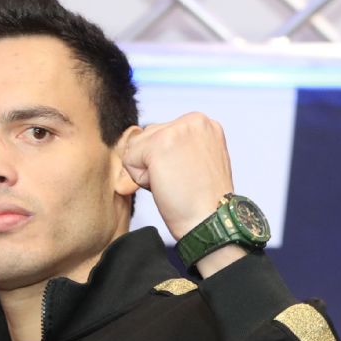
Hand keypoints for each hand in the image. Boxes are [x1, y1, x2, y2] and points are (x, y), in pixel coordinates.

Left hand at [118, 112, 234, 239]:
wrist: (211, 220)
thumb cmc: (201, 200)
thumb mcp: (193, 160)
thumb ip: (173, 146)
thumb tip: (129, 137)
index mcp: (203, 123)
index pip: (161, 133)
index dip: (165, 161)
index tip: (188, 176)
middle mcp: (194, 119)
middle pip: (146, 137)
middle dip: (155, 164)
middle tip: (182, 182)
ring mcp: (177, 129)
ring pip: (136, 147)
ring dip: (148, 171)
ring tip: (175, 183)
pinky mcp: (159, 143)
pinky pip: (129, 160)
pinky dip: (141, 179)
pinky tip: (165, 185)